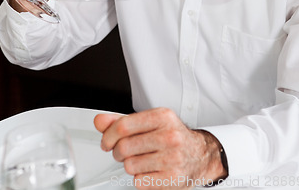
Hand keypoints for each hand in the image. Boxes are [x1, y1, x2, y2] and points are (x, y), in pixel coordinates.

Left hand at [94, 107, 226, 188]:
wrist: (199, 155)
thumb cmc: (171, 136)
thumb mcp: (149, 122)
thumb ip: (122, 121)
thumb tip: (99, 121)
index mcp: (162, 116)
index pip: (123, 126)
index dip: (108, 135)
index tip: (106, 142)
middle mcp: (169, 136)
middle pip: (124, 147)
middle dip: (118, 152)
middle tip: (123, 152)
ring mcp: (172, 158)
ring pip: (129, 165)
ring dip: (129, 165)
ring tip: (140, 160)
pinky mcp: (172, 178)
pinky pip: (139, 181)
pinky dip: (140, 178)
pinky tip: (150, 170)